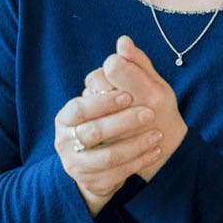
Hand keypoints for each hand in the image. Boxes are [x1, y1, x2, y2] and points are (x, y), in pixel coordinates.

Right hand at [54, 36, 187, 215]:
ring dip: (134, 145)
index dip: (103, 102)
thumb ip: (126, 68)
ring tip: (157, 135)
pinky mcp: (91, 182)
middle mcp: (65, 140)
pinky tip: (155, 151)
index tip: (128, 95)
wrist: (107, 164)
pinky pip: (116, 174)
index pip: (80, 107)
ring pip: (106, 156)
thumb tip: (124, 41)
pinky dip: (138, 161)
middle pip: (93, 132)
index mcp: (67, 116)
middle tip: (149, 113)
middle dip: (123, 122)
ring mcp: (75, 164)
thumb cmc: (115, 119)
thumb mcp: (123, 93)